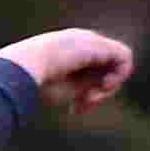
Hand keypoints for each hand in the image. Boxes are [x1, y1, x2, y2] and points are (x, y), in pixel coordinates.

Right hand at [0, 26, 136, 116]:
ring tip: (91, 97)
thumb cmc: (36, 83)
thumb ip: (82, 88)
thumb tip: (96, 92)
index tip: (74, 109)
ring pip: (115, 66)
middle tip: (82, 106)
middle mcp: (81, 43)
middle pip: (103, 71)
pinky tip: (103, 86)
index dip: (86, 94)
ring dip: (108, 88)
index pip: (90, 73)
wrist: (25, 67)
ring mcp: (91, 41)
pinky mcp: (100, 44)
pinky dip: (119, 77)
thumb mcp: (64, 90)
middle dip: (97, 94)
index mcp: (68, 52)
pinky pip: (125, 58)